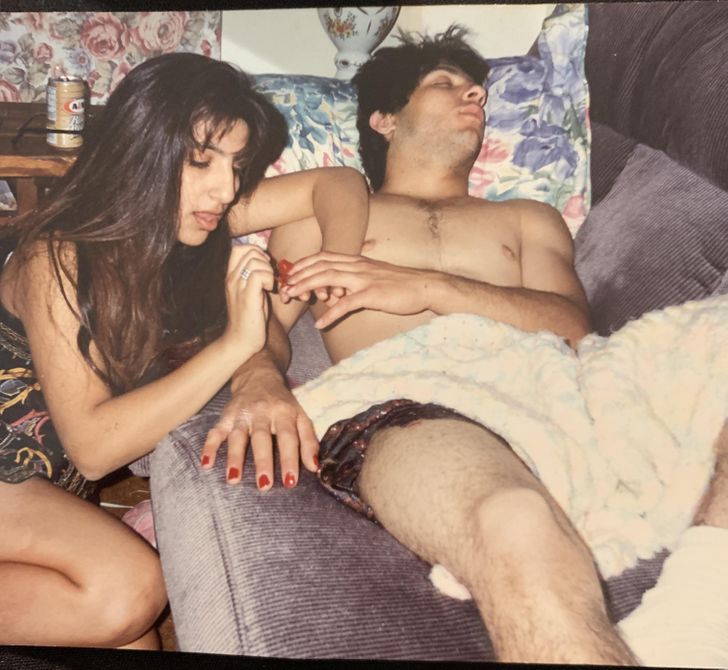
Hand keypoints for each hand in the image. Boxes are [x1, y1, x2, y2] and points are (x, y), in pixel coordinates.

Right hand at [200, 367, 318, 489]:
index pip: (288, 437)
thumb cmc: (283, 403)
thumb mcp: (300, 416)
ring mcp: (242, 414)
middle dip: (263, 461)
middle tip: (264, 485)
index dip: (289, 459)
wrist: (259, 375)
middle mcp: (262, 412)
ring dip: (235, 457)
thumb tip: (314, 466)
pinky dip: (210, 446)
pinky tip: (206, 463)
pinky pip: (216, 431)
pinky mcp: (226, 415)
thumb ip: (309, 441)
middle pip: (262, 437)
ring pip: (238, 435)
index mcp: (284, 413)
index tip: (290, 482)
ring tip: (233, 479)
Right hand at [224, 245, 274, 354]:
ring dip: (268, 270)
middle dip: (265, 260)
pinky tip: (269, 290)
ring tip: (269, 285)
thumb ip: (255, 278)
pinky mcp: (247, 297)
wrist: (240, 341)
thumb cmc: (249, 319)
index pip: (238, 249)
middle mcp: (231, 279)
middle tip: (270, 276)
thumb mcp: (251, 293)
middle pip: (248, 251)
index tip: (265, 265)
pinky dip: (269, 279)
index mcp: (231, 276)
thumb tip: (267, 265)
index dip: (255, 251)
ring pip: (255, 261)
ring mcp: (238, 287)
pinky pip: (259, 275)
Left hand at [283, 252, 432, 328]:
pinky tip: (319, 325)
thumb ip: (352, 283)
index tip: (290, 273)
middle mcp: (357, 266)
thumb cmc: (400, 285)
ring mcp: (364, 279)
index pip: (324, 257)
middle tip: (284, 286)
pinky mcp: (371, 294)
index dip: (304, 263)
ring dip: (307, 287)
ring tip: (292, 297)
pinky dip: (330, 314)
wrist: (425, 287)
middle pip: (321, 266)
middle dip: (299, 275)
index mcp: (357, 261)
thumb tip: (334, 294)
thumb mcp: (373, 278)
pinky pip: (346, 304)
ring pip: (328, 279)